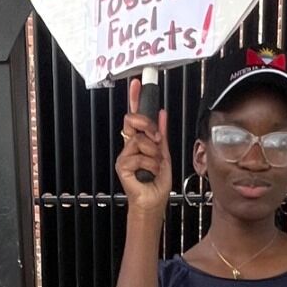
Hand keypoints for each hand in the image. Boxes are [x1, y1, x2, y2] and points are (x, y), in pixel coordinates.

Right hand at [116, 77, 171, 217]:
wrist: (154, 202)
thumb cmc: (157, 183)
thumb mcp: (164, 154)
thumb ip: (161, 134)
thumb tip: (161, 113)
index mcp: (139, 141)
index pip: (135, 115)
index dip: (136, 99)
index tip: (138, 83)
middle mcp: (129, 146)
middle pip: (133, 120)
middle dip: (149, 128)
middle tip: (157, 140)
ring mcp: (124, 155)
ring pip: (140, 139)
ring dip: (154, 154)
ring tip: (155, 166)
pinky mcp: (122, 165)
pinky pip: (139, 155)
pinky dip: (150, 164)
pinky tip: (148, 173)